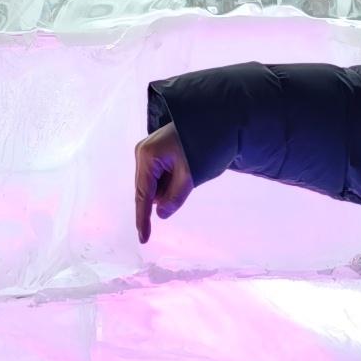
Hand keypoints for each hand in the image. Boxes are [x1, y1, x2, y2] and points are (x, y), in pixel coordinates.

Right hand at [134, 123, 193, 245]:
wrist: (217, 121)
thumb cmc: (203, 144)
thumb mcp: (190, 176)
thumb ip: (175, 198)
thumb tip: (161, 214)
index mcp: (147, 156)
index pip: (143, 195)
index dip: (143, 219)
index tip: (143, 239)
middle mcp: (143, 153)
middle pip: (148, 190)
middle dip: (165, 194)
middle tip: (187, 179)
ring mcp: (148, 151)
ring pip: (155, 185)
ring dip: (170, 187)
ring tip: (188, 169)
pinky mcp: (156, 152)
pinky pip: (160, 176)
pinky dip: (171, 180)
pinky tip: (184, 168)